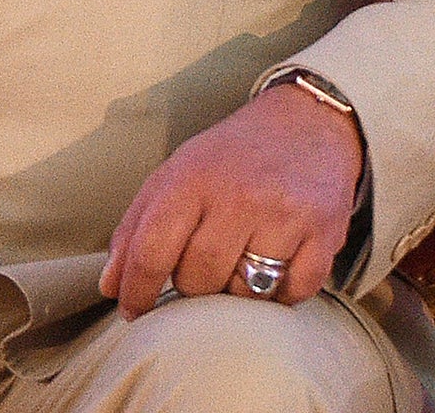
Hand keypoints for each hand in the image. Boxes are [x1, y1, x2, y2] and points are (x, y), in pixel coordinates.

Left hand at [98, 82, 362, 317]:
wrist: (309, 123)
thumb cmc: (232, 156)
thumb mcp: (177, 172)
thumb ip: (137, 227)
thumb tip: (110, 286)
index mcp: (193, 177)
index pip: (152, 250)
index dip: (136, 291)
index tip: (131, 311)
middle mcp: (239, 195)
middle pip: (197, 280)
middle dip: (193, 284)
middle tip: (202, 263)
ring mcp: (285, 216)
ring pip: (244, 294)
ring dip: (236, 289)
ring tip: (241, 257)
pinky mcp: (324, 234)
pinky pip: (291, 295)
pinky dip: (280, 292)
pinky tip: (277, 262)